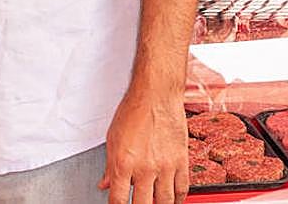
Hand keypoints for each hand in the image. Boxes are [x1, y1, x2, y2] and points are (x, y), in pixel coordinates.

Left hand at [97, 87, 187, 203]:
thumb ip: (109, 165)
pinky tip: (173, 201)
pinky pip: (182, 189)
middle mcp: (145, 168)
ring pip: (165, 202)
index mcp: (123, 162)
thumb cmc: (133, 110)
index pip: (119, 199)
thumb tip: (105, 183)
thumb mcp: (112, 138)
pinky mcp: (182, 162)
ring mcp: (165, 166)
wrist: (156, 94)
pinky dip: (178, 199)